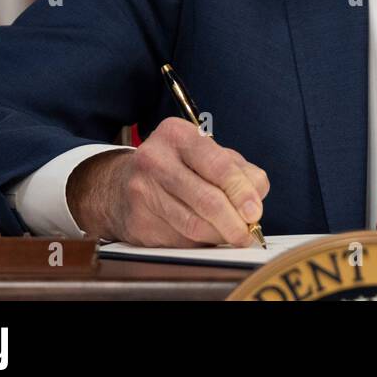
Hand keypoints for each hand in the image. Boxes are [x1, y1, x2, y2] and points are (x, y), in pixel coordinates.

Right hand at [67, 117, 269, 246]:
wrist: (119, 185)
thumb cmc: (176, 166)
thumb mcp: (207, 155)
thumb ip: (239, 170)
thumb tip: (257, 196)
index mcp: (178, 135)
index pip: (218, 165)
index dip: (241, 192)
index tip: (255, 212)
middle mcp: (155, 160)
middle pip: (206, 199)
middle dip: (234, 221)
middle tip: (247, 233)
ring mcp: (142, 192)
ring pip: (193, 225)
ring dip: (219, 235)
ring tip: (232, 235)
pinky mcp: (137, 221)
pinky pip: (178, 240)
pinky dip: (199, 242)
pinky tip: (205, 235)